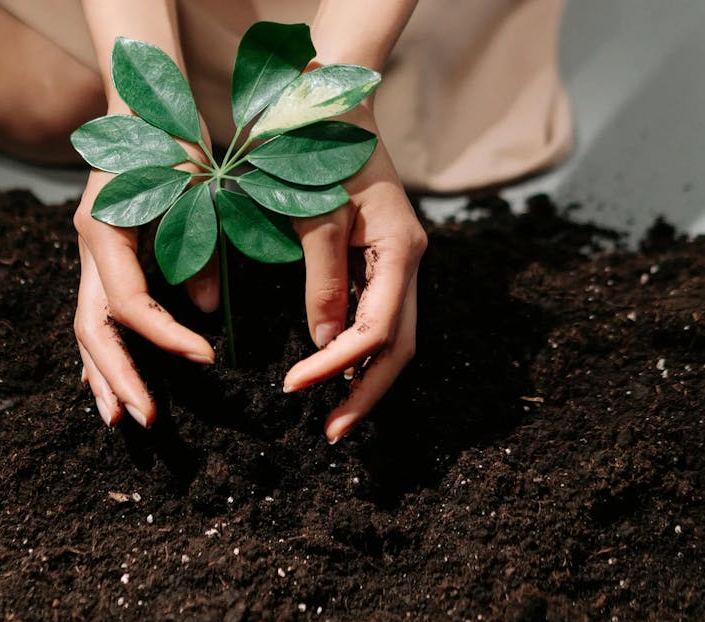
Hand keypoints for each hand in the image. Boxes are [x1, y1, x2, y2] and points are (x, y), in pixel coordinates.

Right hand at [73, 126, 218, 427]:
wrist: (142, 105)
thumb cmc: (172, 140)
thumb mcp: (195, 191)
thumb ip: (200, 249)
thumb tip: (207, 311)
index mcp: (105, 230)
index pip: (130, 304)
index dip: (166, 338)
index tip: (207, 359)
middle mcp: (88, 248)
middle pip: (93, 329)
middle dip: (119, 378)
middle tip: (146, 419)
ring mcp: (89, 256)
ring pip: (86, 329)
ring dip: (103, 376)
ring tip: (119, 419)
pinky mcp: (101, 260)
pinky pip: (96, 316)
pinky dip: (105, 352)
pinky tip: (112, 383)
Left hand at [282, 110, 426, 442]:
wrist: (334, 105)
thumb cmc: (321, 150)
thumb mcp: (316, 214)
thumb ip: (322, 279)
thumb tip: (323, 343)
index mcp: (401, 249)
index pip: (377, 330)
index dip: (337, 365)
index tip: (293, 386)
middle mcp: (410, 262)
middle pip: (400, 347)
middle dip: (366, 393)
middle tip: (331, 433)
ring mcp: (400, 263)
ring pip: (395, 337)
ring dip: (365, 378)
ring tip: (334, 414)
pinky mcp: (383, 261)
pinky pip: (380, 318)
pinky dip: (359, 351)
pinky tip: (336, 372)